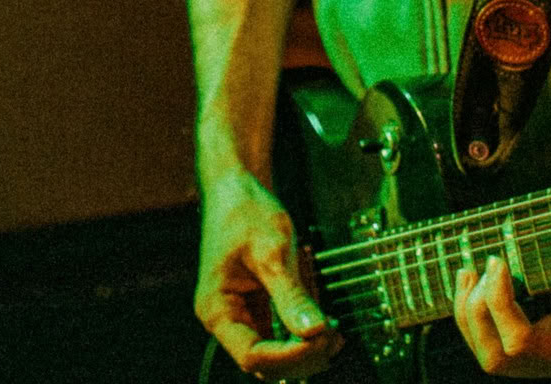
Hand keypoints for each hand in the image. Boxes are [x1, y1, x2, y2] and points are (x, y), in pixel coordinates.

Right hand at [194, 170, 341, 379]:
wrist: (236, 188)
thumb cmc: (244, 211)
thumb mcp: (272, 251)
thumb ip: (292, 295)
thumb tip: (314, 331)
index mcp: (217, 308)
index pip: (252, 355)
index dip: (289, 356)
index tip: (321, 340)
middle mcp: (224, 317)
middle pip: (263, 362)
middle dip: (300, 357)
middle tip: (333, 337)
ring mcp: (239, 314)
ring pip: (273, 354)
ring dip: (303, 352)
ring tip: (333, 333)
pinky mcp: (254, 307)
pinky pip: (278, 335)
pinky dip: (301, 337)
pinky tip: (323, 326)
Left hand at [450, 246, 550, 377]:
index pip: (520, 344)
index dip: (498, 302)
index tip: (499, 258)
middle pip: (496, 359)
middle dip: (477, 310)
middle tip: (482, 262)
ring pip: (491, 356)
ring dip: (470, 312)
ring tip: (468, 267)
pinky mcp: (548, 342)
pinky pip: (498, 342)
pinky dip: (479, 313)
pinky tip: (477, 276)